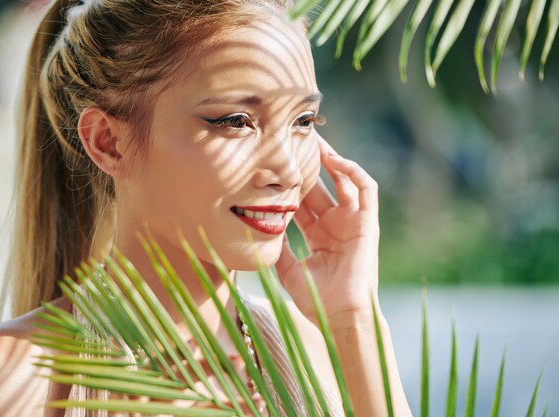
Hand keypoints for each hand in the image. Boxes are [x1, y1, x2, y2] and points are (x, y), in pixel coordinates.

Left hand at [275, 136, 379, 322]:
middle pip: (320, 186)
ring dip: (331, 159)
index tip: (273, 165)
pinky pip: (366, 189)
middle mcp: (335, 225)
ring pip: (343, 181)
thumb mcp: (288, 270)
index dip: (289, 182)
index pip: (302, 201)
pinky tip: (335, 159)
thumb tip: (256, 230)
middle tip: (292, 140)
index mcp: (318, 235)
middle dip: (307, 165)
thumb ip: (278, 249)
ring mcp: (352, 222)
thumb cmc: (315, 300)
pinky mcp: (368, 222)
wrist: (340, 315)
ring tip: (314, 140)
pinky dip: (353, 172)